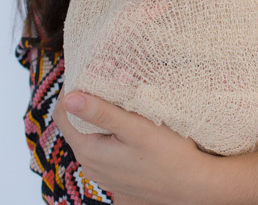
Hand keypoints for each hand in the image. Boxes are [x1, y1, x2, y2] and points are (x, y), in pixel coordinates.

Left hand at [54, 90, 213, 203]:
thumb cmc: (170, 155)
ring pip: (91, 134)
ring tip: (126, 95)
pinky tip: (132, 120)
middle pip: (77, 123)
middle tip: (114, 77)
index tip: (92, 71)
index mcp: (89, 151)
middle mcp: (90, 165)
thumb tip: (70, 98)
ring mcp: (102, 173)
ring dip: (102, 113)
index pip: (63, 114)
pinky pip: (104, 146)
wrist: (194, 186)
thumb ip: (101, 112)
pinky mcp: (116, 175)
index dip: (73, 89)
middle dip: (91, 97)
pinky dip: (111, 129)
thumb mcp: (136, 128)